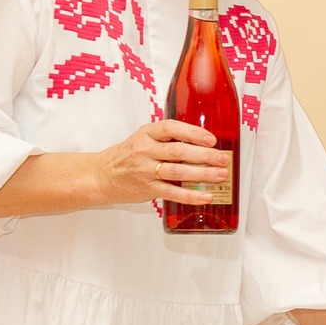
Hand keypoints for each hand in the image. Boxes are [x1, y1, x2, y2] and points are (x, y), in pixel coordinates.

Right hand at [97, 120, 229, 205]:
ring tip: (220, 175)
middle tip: (223, 158)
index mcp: (146, 133)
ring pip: (178, 171)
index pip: (171, 128)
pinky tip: (205, 196)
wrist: (102, 176)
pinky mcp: (146, 189)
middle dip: (205, 155)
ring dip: (202, 174)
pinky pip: (172, 192)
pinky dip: (190, 195)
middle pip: (179, 151)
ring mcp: (145, 170)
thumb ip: (166, 138)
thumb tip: (201, 141)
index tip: (211, 139)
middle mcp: (145, 150)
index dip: (193, 133)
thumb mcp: (143, 139)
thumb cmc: (127, 156)